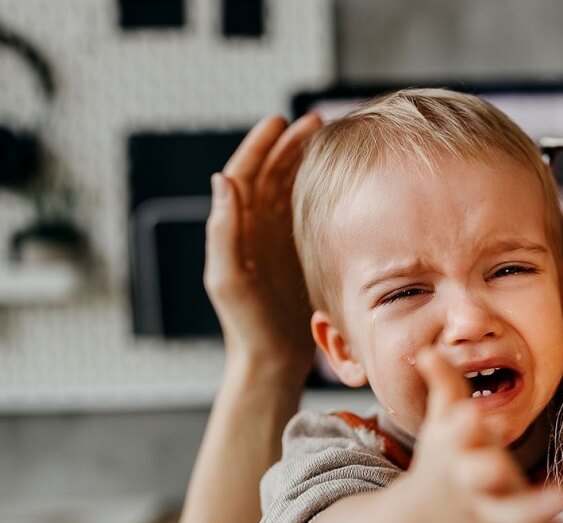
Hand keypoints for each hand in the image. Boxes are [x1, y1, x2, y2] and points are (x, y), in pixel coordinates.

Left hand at [204, 113, 322, 384]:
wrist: (271, 359)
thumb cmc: (246, 325)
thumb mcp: (228, 278)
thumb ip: (222, 230)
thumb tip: (222, 179)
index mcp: (235, 229)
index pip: (244, 174)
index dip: (260, 145)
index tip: (279, 121)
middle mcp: (255, 229)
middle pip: (271, 174)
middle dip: (290, 145)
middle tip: (316, 122)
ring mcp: (277, 241)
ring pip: (290, 188)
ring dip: (305, 162)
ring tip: (328, 141)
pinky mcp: (297, 254)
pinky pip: (307, 212)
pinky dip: (319, 190)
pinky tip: (337, 180)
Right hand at [408, 349, 562, 522]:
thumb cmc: (441, 463)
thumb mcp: (440, 424)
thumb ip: (444, 385)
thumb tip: (427, 348)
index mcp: (452, 454)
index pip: (454, 437)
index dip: (461, 427)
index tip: (470, 413)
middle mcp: (471, 485)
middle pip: (478, 480)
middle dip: (485, 472)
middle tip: (498, 464)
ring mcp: (492, 512)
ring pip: (515, 515)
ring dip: (539, 508)